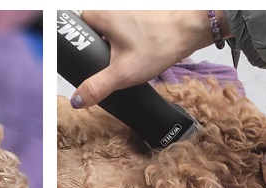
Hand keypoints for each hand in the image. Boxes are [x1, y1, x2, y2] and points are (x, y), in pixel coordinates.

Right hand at [70, 10, 230, 108]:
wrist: (191, 29)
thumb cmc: (159, 43)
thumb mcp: (123, 72)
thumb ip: (97, 87)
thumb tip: (77, 101)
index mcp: (98, 15)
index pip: (74, 30)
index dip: (79, 49)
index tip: (91, 61)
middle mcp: (108, 7)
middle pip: (90, 32)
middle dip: (97, 50)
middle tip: (112, 62)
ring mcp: (123, 10)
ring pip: (106, 31)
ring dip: (112, 46)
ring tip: (128, 56)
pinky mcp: (136, 14)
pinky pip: (121, 29)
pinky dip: (125, 41)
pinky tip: (136, 50)